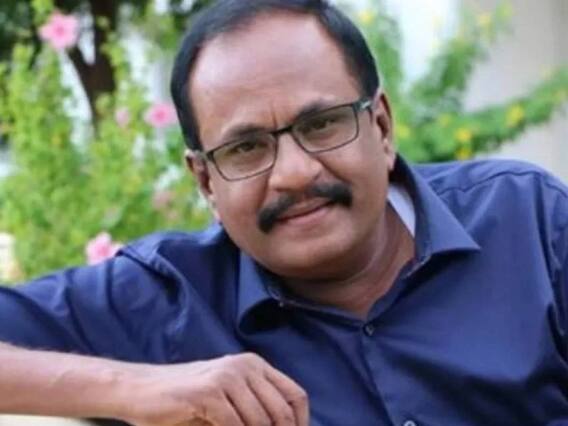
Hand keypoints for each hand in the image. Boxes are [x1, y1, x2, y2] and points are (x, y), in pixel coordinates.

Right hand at [122, 353, 308, 425]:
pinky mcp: (208, 392)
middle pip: (282, 412)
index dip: (300, 424)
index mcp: (254, 366)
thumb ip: (254, 410)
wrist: (140, 390)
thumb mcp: (227, 400)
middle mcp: (245, 366)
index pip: (295, 396)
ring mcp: (227, 376)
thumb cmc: (184, 400)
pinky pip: (235, 425)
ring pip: (260, 421)